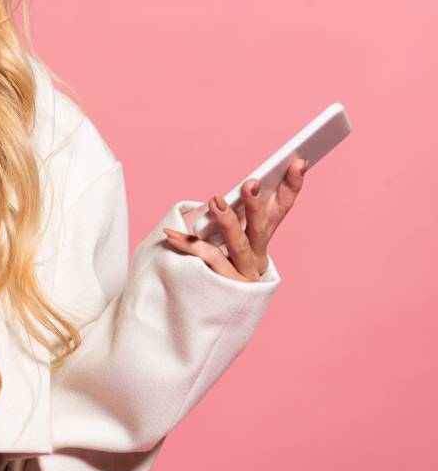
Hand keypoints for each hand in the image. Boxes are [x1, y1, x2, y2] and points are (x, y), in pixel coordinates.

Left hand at [161, 158, 308, 281]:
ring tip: (215, 202)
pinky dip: (189, 245)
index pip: (281, 209)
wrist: (202, 310)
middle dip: (257, 204)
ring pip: (239, 245)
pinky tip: (172, 234)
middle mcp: (258, 257)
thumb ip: (225, 217)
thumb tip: (219, 198)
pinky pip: (209, 260)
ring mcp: (244, 274)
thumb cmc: (208, 262)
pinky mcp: (225, 287)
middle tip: (251, 182)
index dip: (292, 186)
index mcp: (260, 239)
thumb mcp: (219, 236)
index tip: (299, 161)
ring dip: (228, 222)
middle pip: (261, 227)